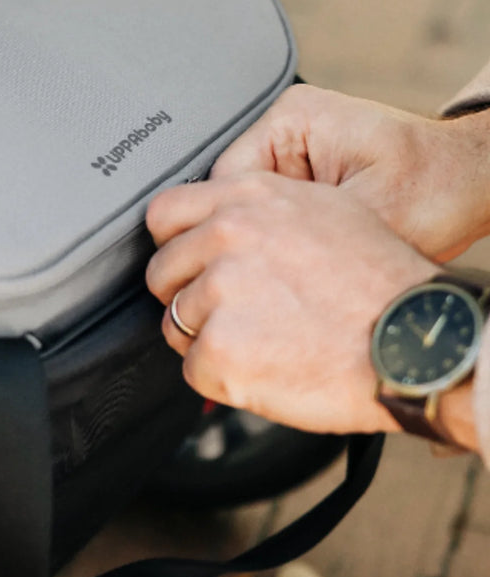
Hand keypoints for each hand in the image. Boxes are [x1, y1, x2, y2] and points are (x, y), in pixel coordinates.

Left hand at [145, 172, 436, 434]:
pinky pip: (194, 368)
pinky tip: (266, 367)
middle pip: (162, 272)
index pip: (164, 214)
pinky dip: (223, 378)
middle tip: (235, 313)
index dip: (175, 245)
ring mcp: (220, 292)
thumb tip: (219, 222)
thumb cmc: (381, 283)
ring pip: (176, 322)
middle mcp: (227, 236)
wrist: (414, 342)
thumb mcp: (324, 210)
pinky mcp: (220, 348)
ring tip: (264, 340)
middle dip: (188, 296)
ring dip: (209, 339)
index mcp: (248, 198)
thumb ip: (259, 212)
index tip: (189, 264)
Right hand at [211, 84, 489, 260]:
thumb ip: (297, 231)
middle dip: (255, 232)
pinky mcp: (304, 170)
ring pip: (248, 207)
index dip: (236, 229)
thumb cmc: (438, 188)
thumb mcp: (365, 215)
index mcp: (290, 118)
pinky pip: (273, 210)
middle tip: (290, 259)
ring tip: (311, 252)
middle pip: (230, 194)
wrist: (475, 183)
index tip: (252, 262)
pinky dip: (289, 235)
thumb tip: (245, 257)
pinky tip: (314, 248)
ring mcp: (293, 148)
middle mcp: (285, 128)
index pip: (224, 182)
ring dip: (273, 236)